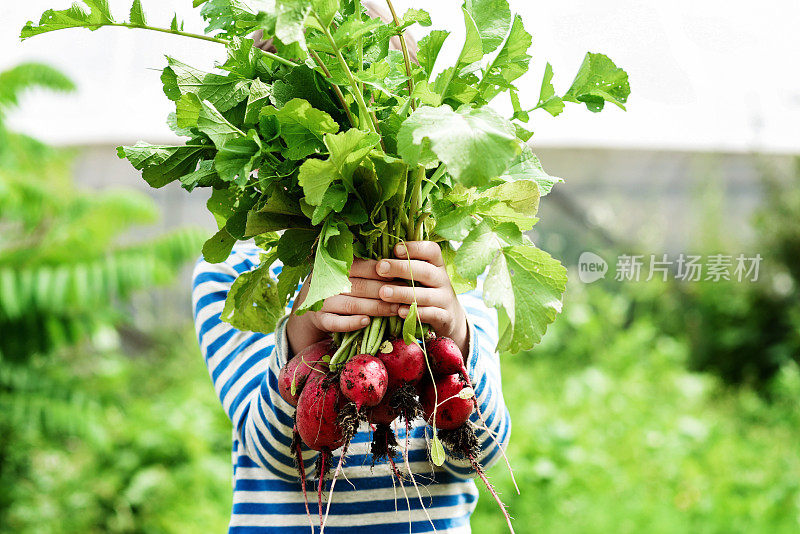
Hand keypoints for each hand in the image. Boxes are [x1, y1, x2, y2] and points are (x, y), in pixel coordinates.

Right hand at [286, 259, 397, 354]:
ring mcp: (323, 301)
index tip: (401, 277)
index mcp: (338, 266)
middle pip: (361, 287)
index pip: (363, 267)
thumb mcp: (348, 270)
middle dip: (385, 292)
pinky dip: (351, 323)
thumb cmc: (339, 282)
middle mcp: (329, 282)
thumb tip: (398, 266)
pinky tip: (366, 322)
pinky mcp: (320, 319)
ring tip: (395, 310)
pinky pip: (336, 323)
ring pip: (352, 304)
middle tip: (405, 296)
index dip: (383, 273)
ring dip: (375, 308)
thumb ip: (367, 267)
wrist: (310, 300)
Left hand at [376, 241, 468, 357]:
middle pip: (425, 271)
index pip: (431, 250)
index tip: (395, 249)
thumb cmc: (427, 291)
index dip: (414, 248)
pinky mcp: (445, 317)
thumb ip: (406, 267)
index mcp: (437, 265)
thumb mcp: (421, 277)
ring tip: (383, 293)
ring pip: (426, 295)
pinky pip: (431, 314)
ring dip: (403, 293)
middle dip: (401, 268)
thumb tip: (380, 259)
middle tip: (380, 268)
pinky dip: (416, 313)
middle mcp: (442, 280)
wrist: (449, 318)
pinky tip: (400, 312)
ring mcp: (445, 299)